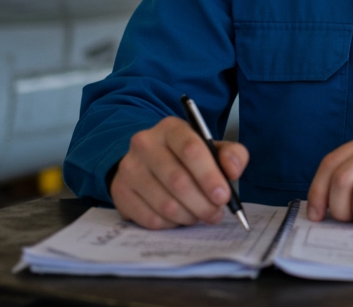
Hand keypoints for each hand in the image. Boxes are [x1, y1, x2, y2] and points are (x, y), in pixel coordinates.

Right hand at [109, 116, 248, 229]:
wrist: (148, 163)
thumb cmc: (187, 158)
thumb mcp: (212, 150)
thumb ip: (231, 155)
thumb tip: (233, 170)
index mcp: (171, 128)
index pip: (191, 149)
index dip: (209, 176)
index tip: (223, 196)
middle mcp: (145, 143)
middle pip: (178, 181)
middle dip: (202, 203)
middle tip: (215, 214)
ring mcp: (129, 168)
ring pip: (165, 204)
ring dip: (189, 216)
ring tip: (199, 214)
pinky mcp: (120, 192)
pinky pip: (151, 219)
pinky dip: (171, 224)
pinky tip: (179, 217)